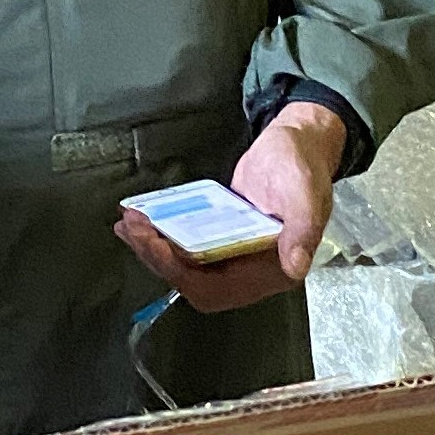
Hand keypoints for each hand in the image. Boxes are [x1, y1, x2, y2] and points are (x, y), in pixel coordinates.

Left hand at [115, 101, 343, 314]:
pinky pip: (186, 244)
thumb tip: (295, 267)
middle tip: (132, 229)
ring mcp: (233, 253)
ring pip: (185, 264)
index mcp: (273, 271)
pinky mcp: (220, 236)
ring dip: (153, 248)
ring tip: (128, 224)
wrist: (298, 145)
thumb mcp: (306, 195)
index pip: (216, 289)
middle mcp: (250, 270)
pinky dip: (161, 234)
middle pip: (193, 281)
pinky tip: (141, 218)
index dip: (181, 274)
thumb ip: (302, 231)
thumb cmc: (304, 168)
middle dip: (158, 259)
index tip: (154, 246)